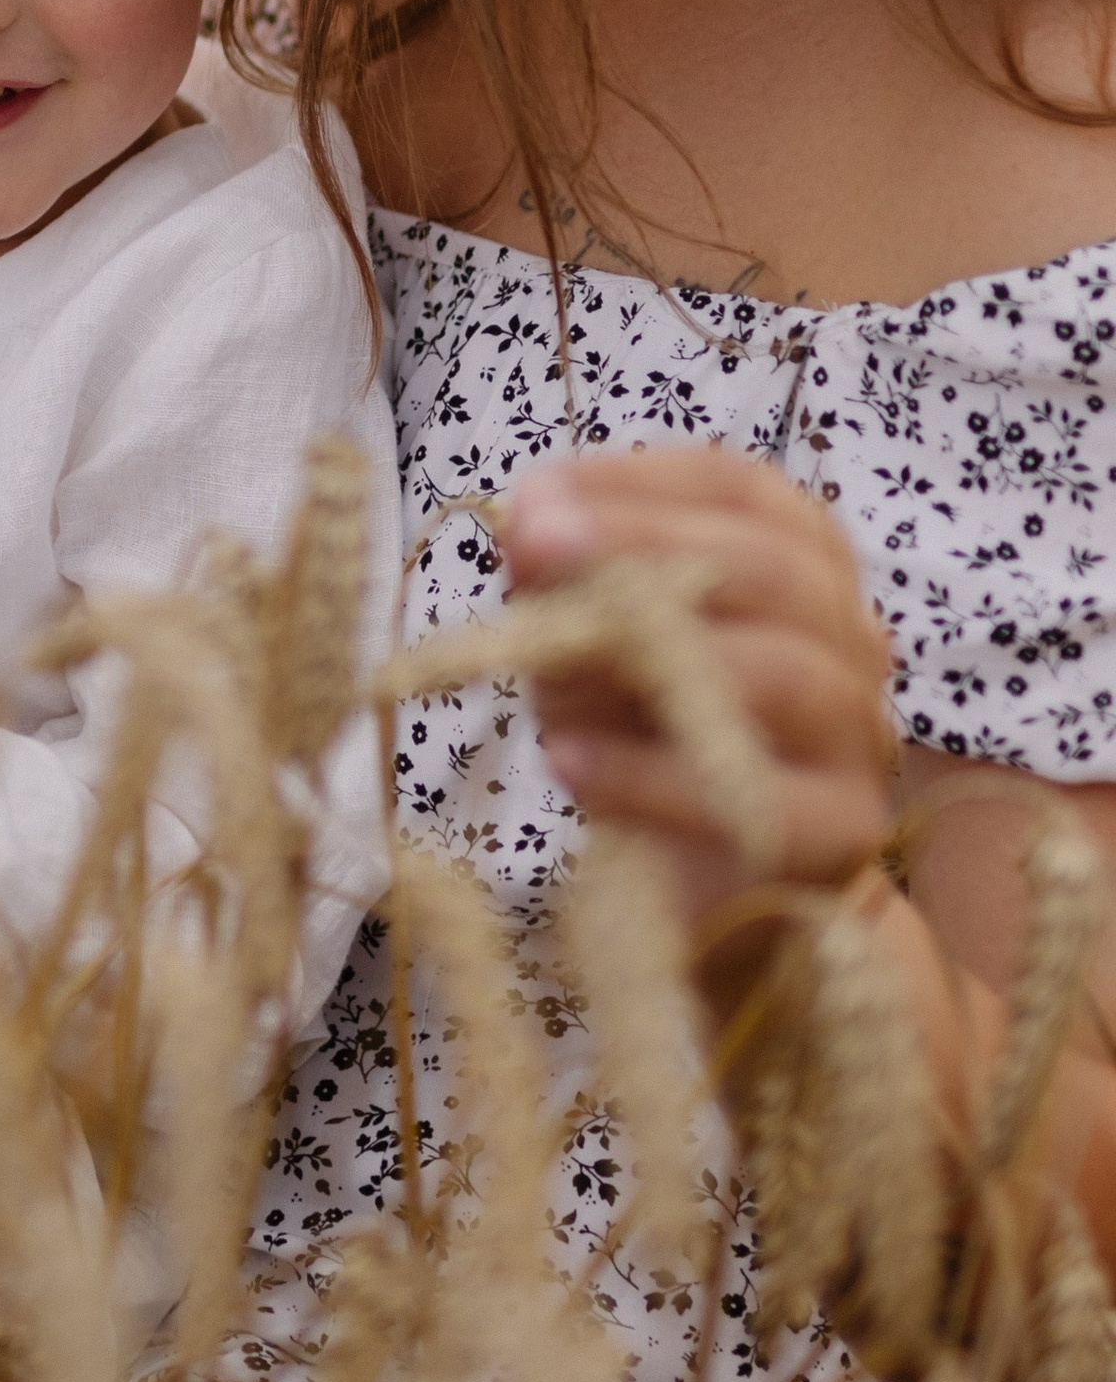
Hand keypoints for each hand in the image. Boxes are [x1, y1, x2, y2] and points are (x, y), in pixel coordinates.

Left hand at [495, 444, 897, 925]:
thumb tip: (526, 526)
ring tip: (546, 666)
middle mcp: (848, 637)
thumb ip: (567, 593)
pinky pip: (758, 795)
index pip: (742, 490)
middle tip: (536, 541)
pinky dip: (653, 776)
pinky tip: (569, 763)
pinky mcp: (843, 833)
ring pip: (787, 672)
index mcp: (798, 567)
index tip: (534, 493)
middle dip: (644, 543)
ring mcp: (856, 735)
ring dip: (654, 656)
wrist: (712, 899)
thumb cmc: (649, 747)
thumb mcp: (588, 654)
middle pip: (773, 568)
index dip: (639, 482)